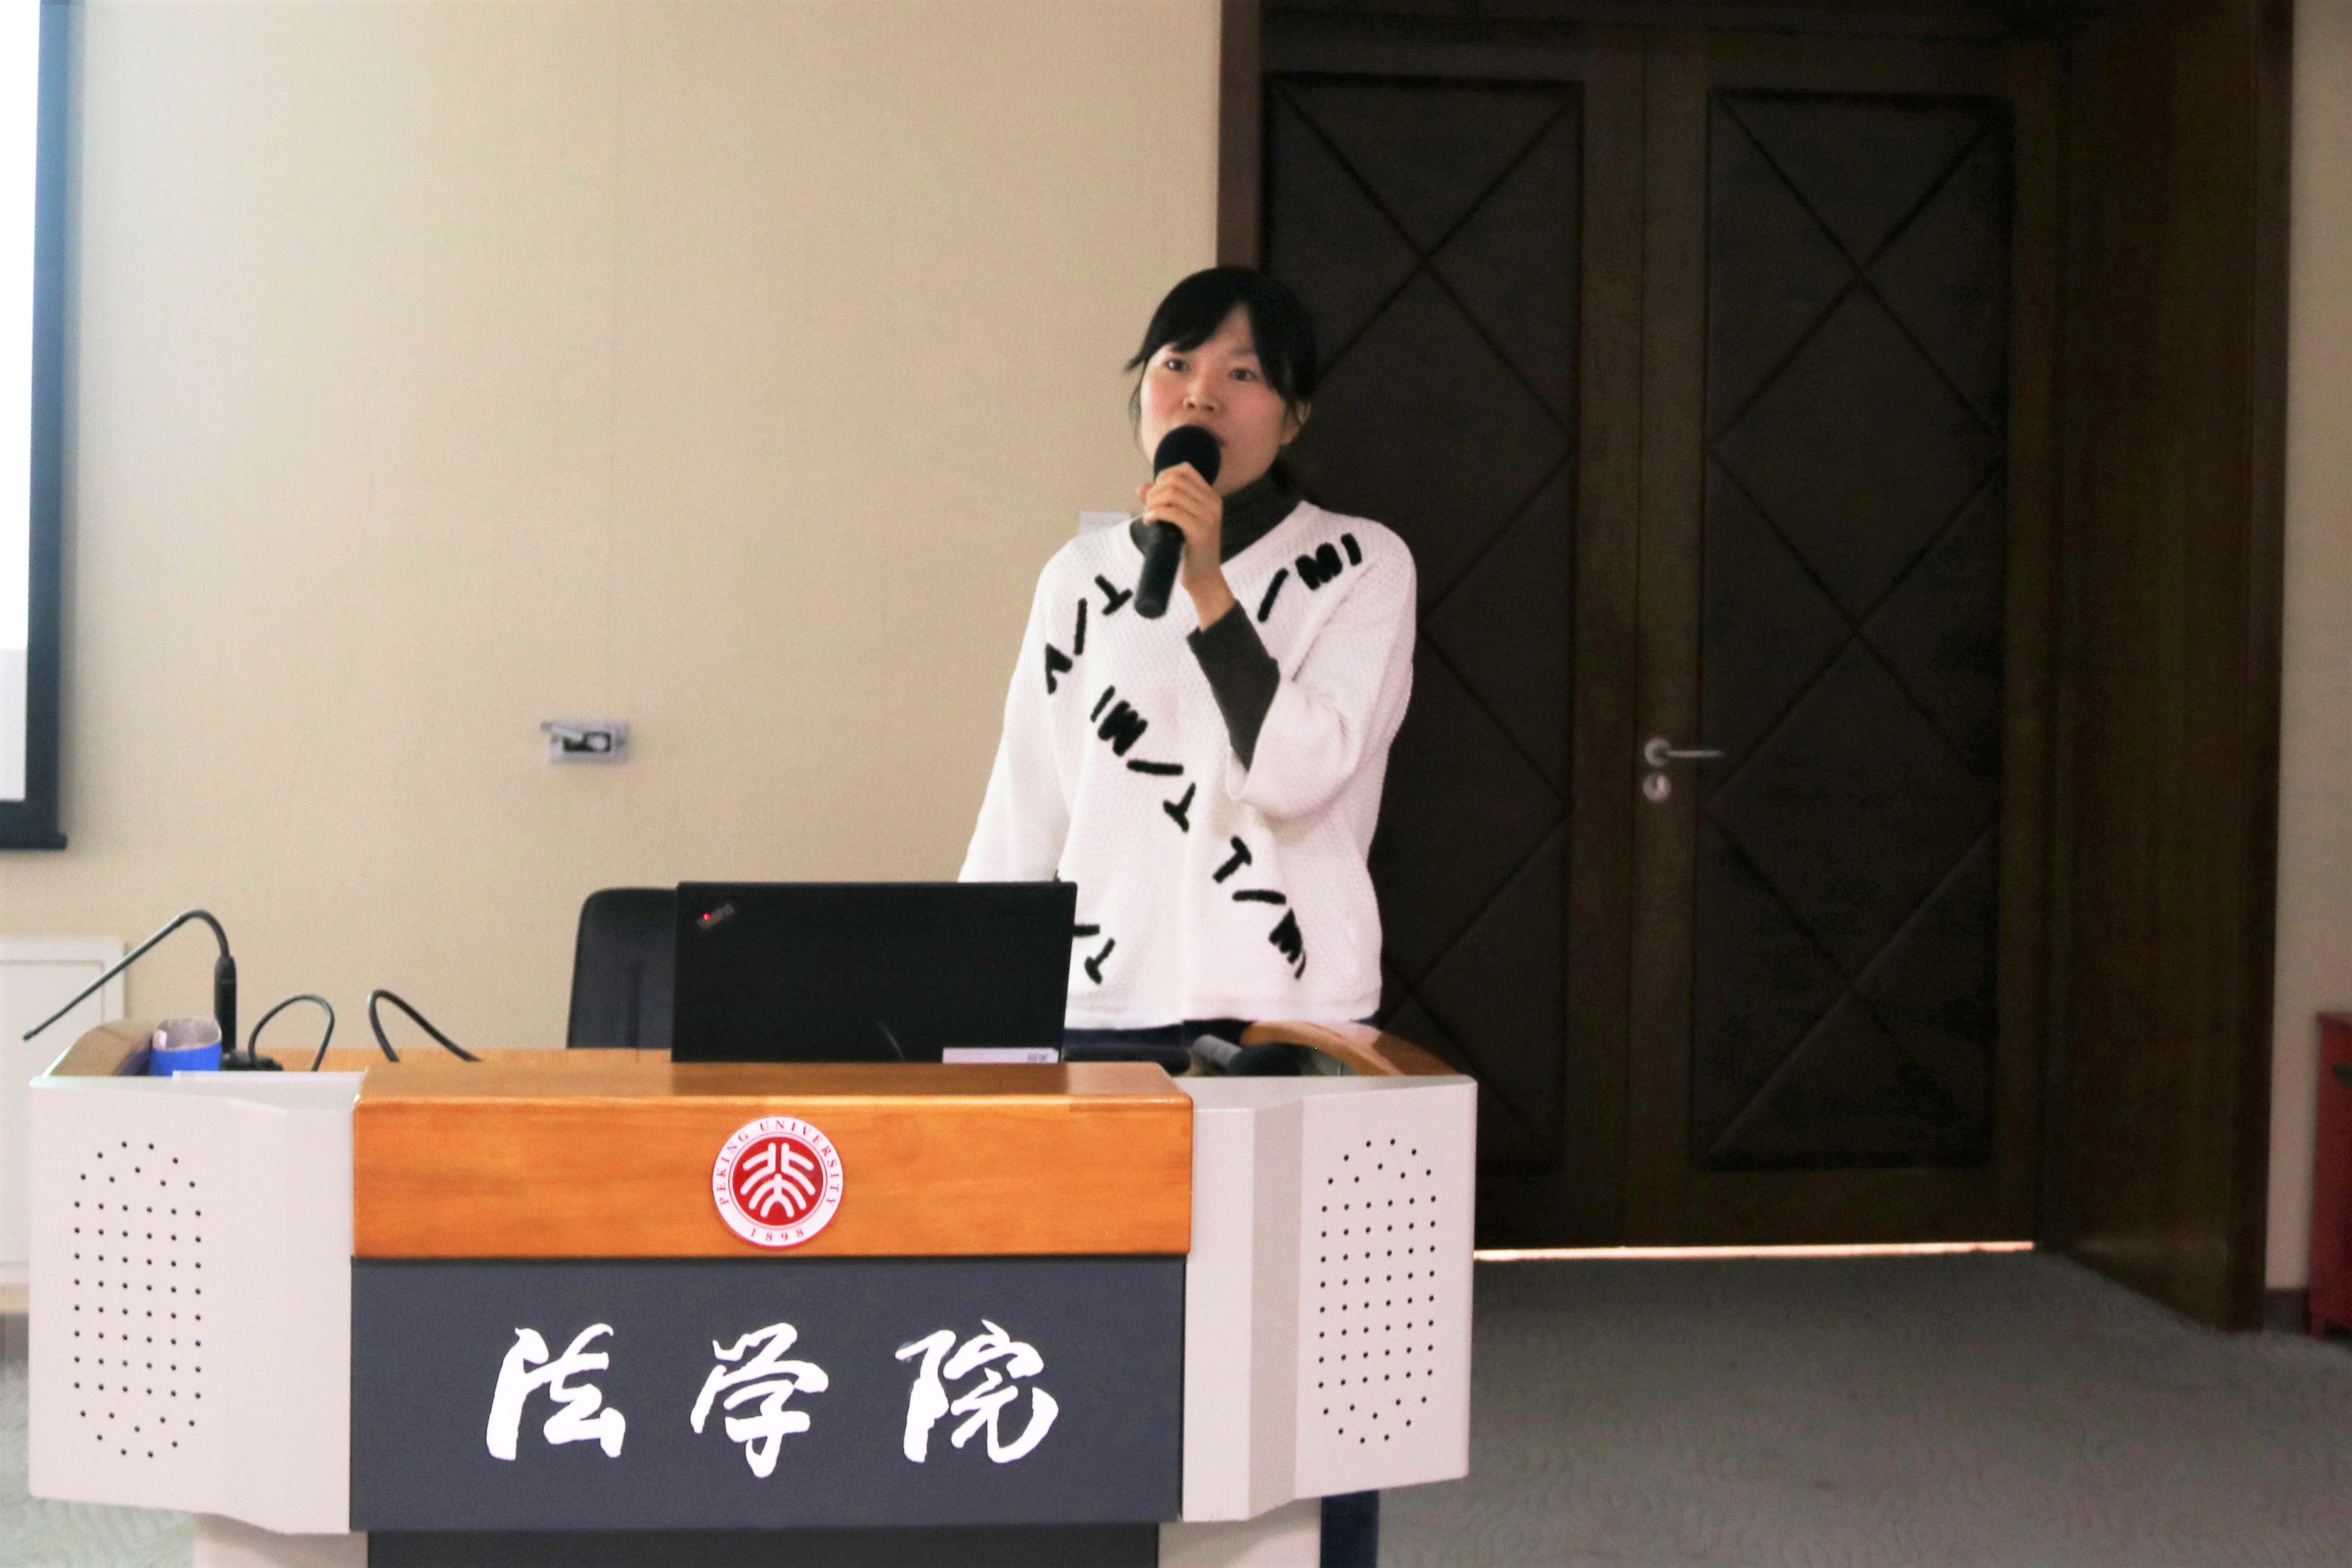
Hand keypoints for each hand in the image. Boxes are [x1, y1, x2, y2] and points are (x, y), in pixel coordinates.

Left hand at [1138, 464, 1237, 627]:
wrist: (1202, 578)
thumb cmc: (1187, 550)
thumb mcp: (1175, 521)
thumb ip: (1160, 502)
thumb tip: (1140, 487)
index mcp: (1210, 497)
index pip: (1185, 469)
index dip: (1163, 476)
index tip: (1155, 494)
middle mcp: (1213, 502)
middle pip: (1175, 480)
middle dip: (1155, 490)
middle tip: (1148, 508)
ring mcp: (1209, 516)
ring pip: (1172, 493)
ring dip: (1153, 502)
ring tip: (1148, 516)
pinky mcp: (1201, 531)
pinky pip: (1172, 512)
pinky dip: (1155, 513)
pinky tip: (1149, 521)